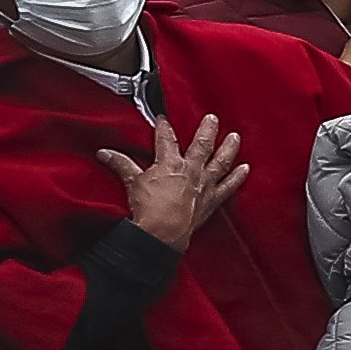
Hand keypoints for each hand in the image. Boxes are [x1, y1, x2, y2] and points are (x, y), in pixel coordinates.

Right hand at [99, 113, 251, 249]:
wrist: (163, 232)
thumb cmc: (149, 208)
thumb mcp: (132, 182)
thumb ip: (121, 164)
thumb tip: (105, 153)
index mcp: (170, 163)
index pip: (166, 139)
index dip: (164, 128)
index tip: (163, 118)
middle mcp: (191, 170)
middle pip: (202, 144)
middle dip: (207, 129)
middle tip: (213, 117)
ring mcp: (204, 185)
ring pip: (220, 161)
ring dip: (229, 148)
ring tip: (235, 136)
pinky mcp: (211, 200)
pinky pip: (228, 186)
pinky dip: (238, 177)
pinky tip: (245, 168)